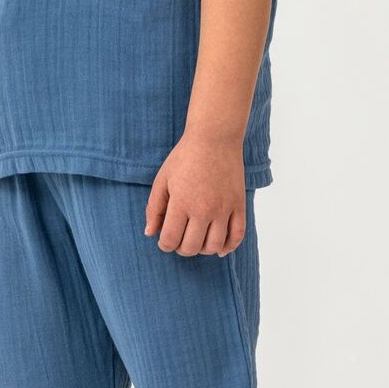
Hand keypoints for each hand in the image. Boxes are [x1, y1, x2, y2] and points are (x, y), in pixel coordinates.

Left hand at [144, 132, 247, 256]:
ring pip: (214, 246)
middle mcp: (203, 209)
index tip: (165, 240)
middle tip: (179, 240)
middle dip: (181, 249)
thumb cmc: (185, 157)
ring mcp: (223, 209)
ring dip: (203, 249)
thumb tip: (150, 233)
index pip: (170, 240)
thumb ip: (154, 208)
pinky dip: (228, 247)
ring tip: (197, 240)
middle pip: (191, 247)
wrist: (214, 138)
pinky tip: (219, 248)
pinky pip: (237, 236)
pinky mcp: (238, 205)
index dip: (164, 245)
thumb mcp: (162, 180)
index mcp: (181, 203)